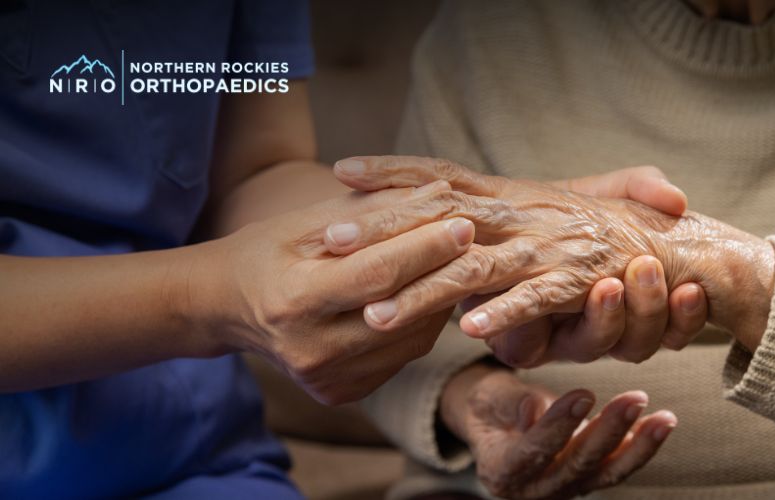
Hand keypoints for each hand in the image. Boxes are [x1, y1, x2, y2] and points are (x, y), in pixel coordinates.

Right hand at [195, 181, 471, 404]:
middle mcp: (311, 351)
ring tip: (453, 262)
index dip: (425, 248)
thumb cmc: (268, 251)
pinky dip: (421, 323)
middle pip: (401, 310)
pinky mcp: (342, 393)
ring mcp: (328, 379)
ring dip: (439, 298)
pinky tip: (426, 294)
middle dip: (443, 270)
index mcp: (294, 301)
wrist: (227, 307)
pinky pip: (402, 356)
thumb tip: (438, 194)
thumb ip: (372, 211)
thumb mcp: (308, 222)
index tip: (462, 220)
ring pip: (412, 339)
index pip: (377, 274)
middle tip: (475, 238)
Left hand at [331, 155, 774, 350]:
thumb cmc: (600, 233)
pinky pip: (538, 298)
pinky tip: (472, 330)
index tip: (342, 170)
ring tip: (378, 312)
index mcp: (511, 195)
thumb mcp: (542, 212)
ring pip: (477, 267)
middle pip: (442, 217)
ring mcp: (549, 246)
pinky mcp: (580, 281)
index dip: (394, 171)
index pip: (443, 176)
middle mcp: (524, 214)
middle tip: (331, 239)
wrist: (677, 247)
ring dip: (425, 290)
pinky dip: (508, 313)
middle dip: (385, 228)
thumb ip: (498, 211)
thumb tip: (445, 223)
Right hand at [440, 363, 675, 498]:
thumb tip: (535, 409)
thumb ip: (510, 404)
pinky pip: (616, 468)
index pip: (533, 452)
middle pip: (576, 465)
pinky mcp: (586, 482)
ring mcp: (563, 489)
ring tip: (664, 418)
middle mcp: (534, 489)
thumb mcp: (487, 398)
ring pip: (605, 472)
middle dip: (609, 432)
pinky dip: (639, 448)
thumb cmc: (489, 407)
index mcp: (502, 471)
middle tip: (635, 399)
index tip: (584, 394)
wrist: (496, 426)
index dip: (558, 426)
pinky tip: (659, 425)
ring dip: (638, 446)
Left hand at [476, 166, 706, 366]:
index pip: (677, 319)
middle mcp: (604, 326)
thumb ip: (642, 188)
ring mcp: (563, 339)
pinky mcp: (518, 343)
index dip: (688, 313)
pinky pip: (526, 344)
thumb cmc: (557, 211)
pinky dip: (518, 321)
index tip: (694, 289)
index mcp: (633, 296)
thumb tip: (677, 198)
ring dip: (606, 317)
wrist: (492, 228)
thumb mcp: (605, 192)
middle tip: (650, 273)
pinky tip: (508, 316)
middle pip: (644, 341)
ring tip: (606, 286)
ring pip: (598, 345)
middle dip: (652, 311)